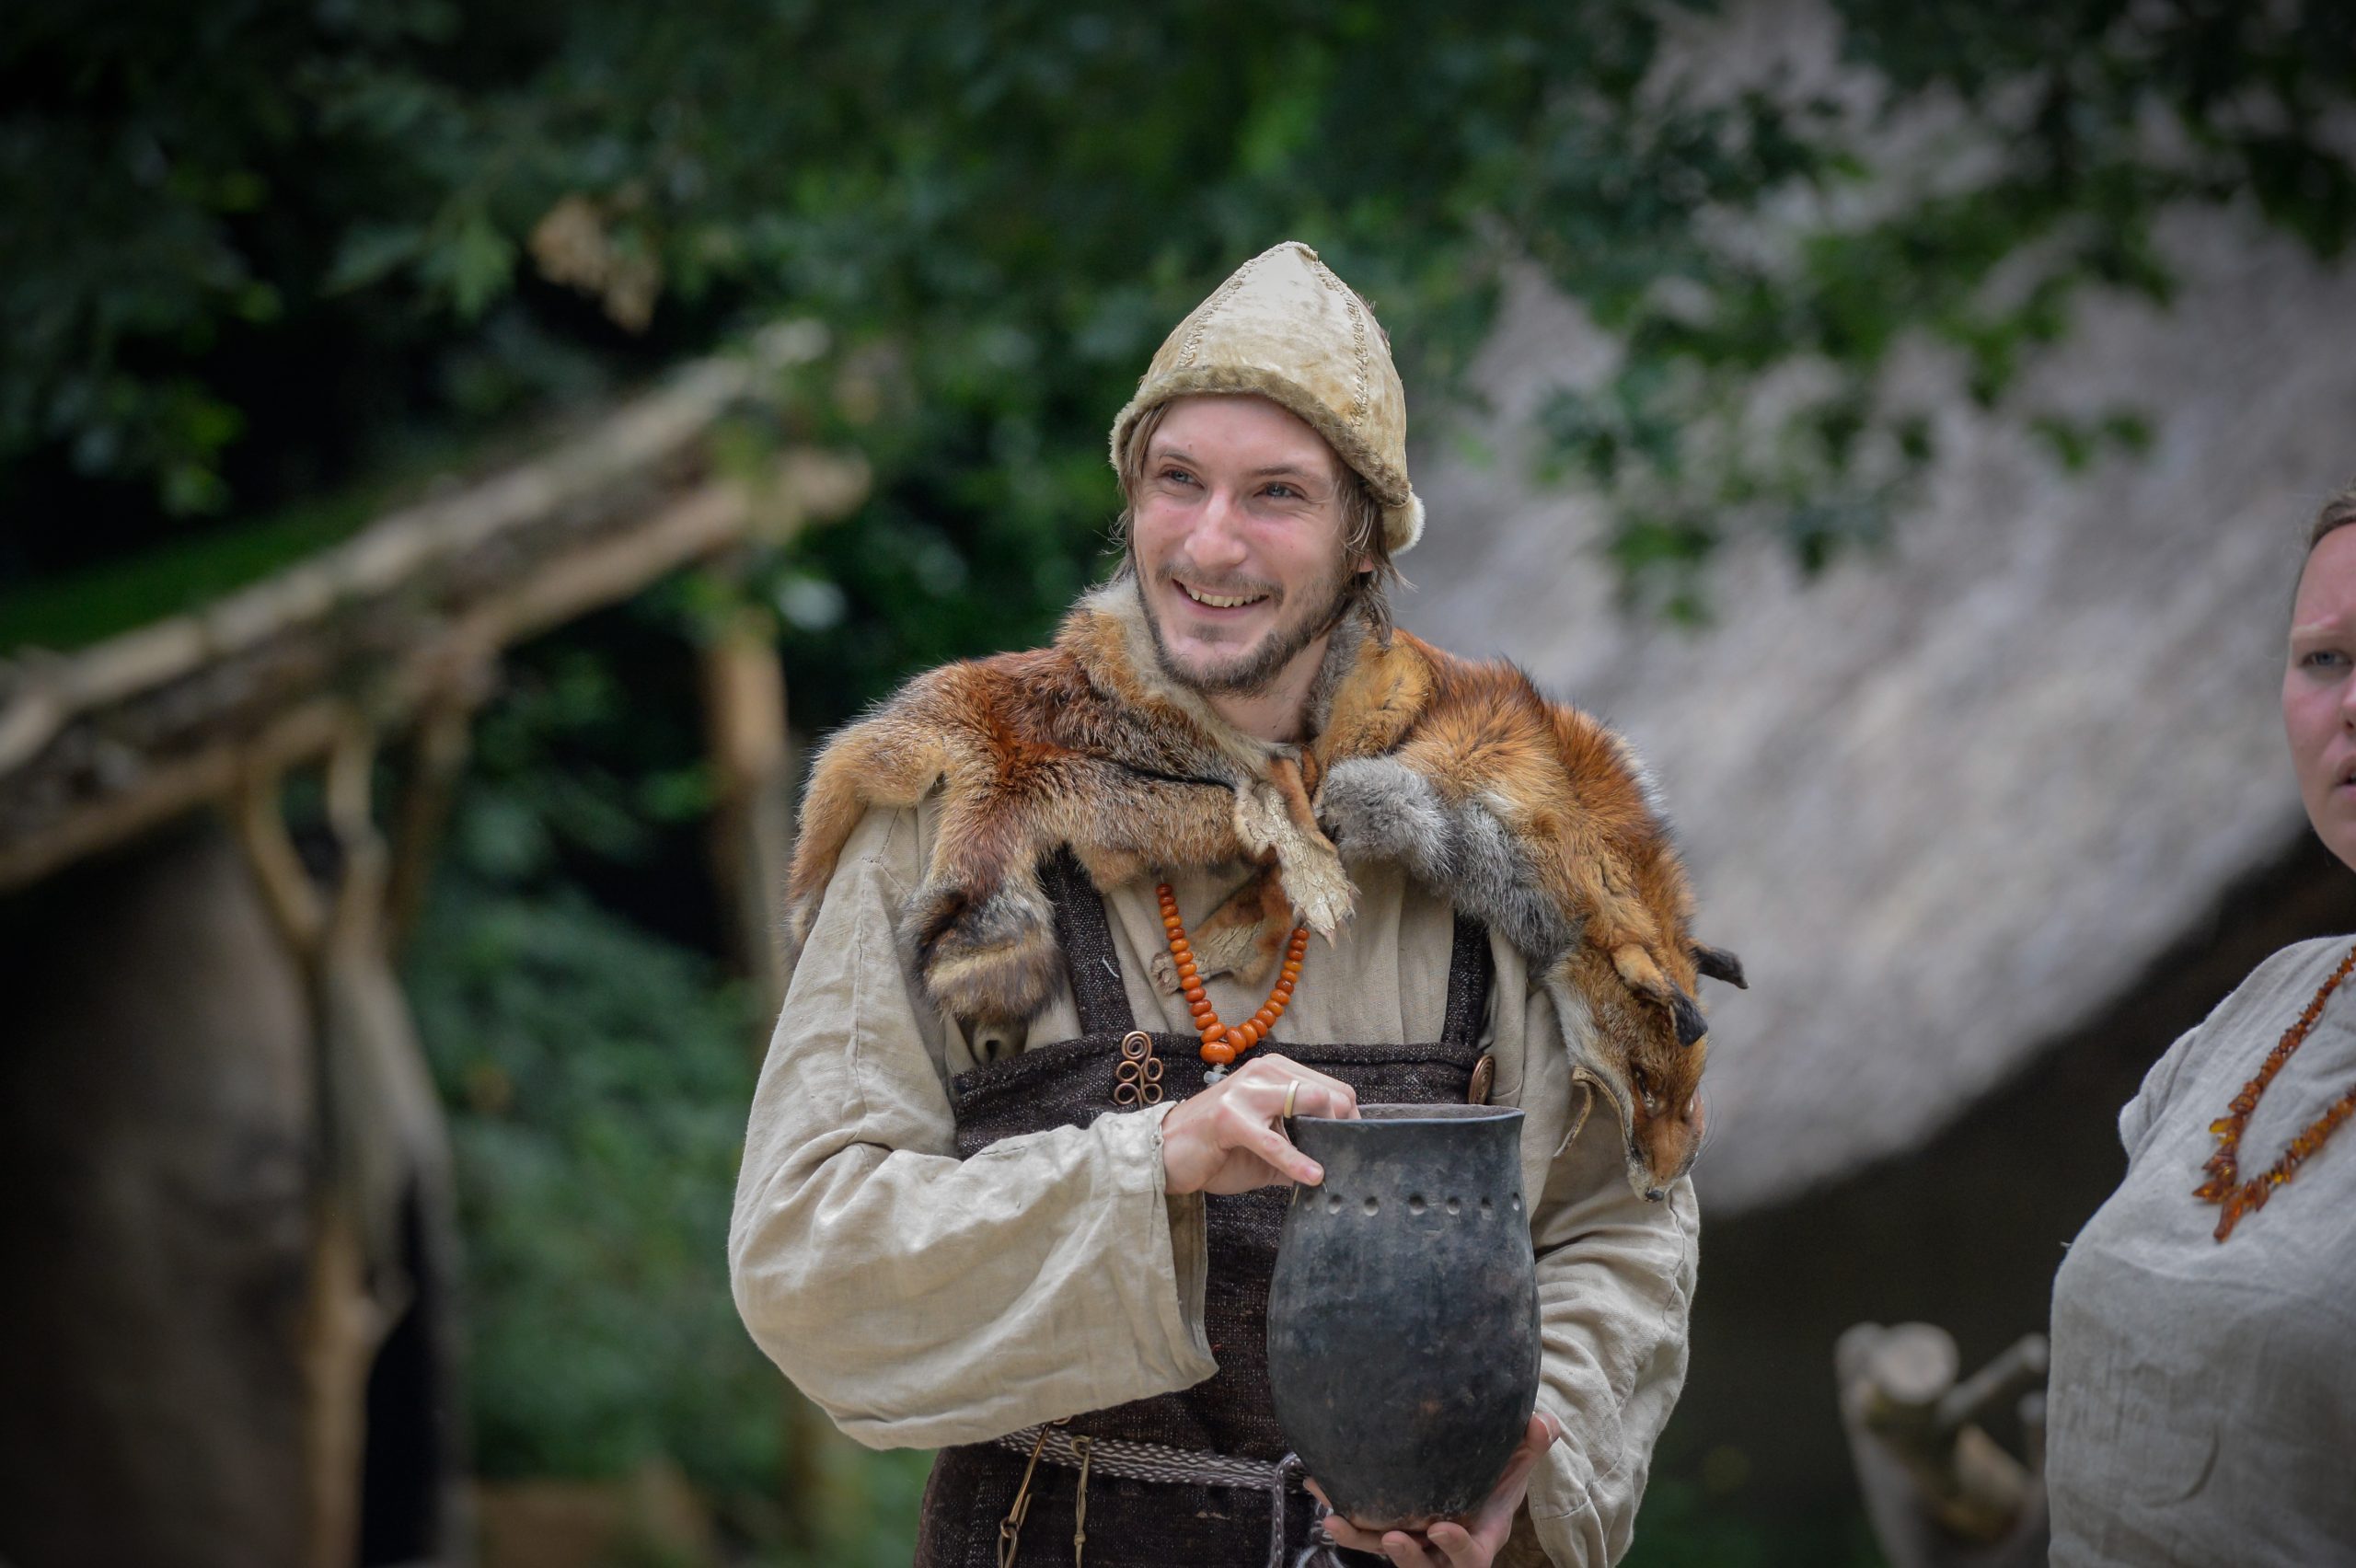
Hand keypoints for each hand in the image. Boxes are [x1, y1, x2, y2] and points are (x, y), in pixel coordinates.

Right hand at [1159, 1054, 1357, 1195]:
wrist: (1164, 1153)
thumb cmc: (1215, 1148)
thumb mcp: (1266, 1145)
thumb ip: (1299, 1146)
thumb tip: (1335, 1162)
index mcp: (1273, 1072)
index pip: (1331, 1087)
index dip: (1348, 1117)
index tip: (1351, 1143)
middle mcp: (1262, 1072)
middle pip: (1328, 1092)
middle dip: (1344, 1124)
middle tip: (1346, 1154)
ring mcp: (1245, 1091)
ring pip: (1307, 1100)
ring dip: (1326, 1134)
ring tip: (1331, 1162)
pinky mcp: (1229, 1117)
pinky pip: (1274, 1141)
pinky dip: (1297, 1161)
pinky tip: (1311, 1175)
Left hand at [1307, 1412, 1564, 1566]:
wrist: (1474, 1484)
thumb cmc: (1498, 1474)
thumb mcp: (1518, 1462)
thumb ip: (1531, 1444)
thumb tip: (1545, 1422)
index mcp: (1481, 1536)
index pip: (1473, 1555)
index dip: (1458, 1547)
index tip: (1442, 1527)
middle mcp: (1444, 1549)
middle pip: (1425, 1567)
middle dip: (1406, 1558)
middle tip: (1391, 1537)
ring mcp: (1416, 1543)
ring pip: (1386, 1552)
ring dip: (1359, 1537)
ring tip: (1333, 1516)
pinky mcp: (1390, 1530)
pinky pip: (1365, 1530)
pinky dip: (1343, 1513)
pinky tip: (1320, 1489)